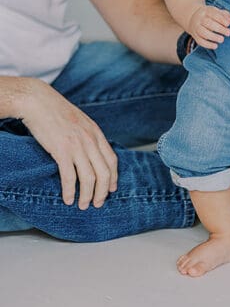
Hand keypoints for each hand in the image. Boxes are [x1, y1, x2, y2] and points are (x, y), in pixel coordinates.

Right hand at [19, 79, 117, 209]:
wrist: (39, 102)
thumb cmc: (57, 111)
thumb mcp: (81, 121)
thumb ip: (88, 135)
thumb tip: (91, 151)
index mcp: (96, 132)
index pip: (112, 159)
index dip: (113, 177)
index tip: (111, 189)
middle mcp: (90, 140)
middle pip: (104, 172)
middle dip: (103, 192)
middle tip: (98, 204)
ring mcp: (77, 145)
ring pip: (90, 178)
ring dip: (88, 195)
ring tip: (83, 205)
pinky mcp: (62, 151)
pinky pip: (70, 177)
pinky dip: (70, 191)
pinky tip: (67, 199)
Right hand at [187, 5, 229, 48]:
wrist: (193, 18)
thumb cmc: (209, 15)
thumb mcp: (216, 12)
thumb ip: (224, 15)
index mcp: (206, 11)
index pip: (213, 14)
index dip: (221, 19)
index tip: (228, 24)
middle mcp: (199, 19)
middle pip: (208, 23)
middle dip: (219, 29)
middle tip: (229, 33)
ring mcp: (196, 27)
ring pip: (203, 32)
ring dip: (213, 37)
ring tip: (222, 40)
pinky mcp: (195, 36)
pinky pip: (200, 41)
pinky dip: (208, 45)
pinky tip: (215, 46)